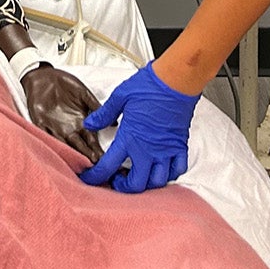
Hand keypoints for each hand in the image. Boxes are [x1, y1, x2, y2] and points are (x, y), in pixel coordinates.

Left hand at [21, 63, 102, 161]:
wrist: (44, 75)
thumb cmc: (65, 84)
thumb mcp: (83, 93)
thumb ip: (95, 105)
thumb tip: (112, 122)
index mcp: (80, 122)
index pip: (91, 140)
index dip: (97, 149)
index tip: (105, 159)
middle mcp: (69, 128)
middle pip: (79, 146)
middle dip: (87, 155)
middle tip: (95, 165)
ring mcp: (54, 127)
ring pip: (64, 144)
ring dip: (71, 153)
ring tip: (79, 162)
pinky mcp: (39, 122)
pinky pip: (44, 134)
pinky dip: (49, 142)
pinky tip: (56, 151)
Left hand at [79, 65, 197, 193]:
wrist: (175, 81)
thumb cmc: (149, 87)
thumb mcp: (120, 97)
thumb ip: (103, 114)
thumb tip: (89, 124)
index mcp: (129, 138)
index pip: (108, 166)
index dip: (95, 177)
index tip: (90, 179)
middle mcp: (148, 150)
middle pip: (137, 184)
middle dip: (124, 187)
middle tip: (117, 178)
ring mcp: (166, 150)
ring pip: (158, 182)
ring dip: (147, 183)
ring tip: (138, 174)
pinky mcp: (180, 146)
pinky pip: (178, 169)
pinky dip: (169, 174)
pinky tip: (161, 167)